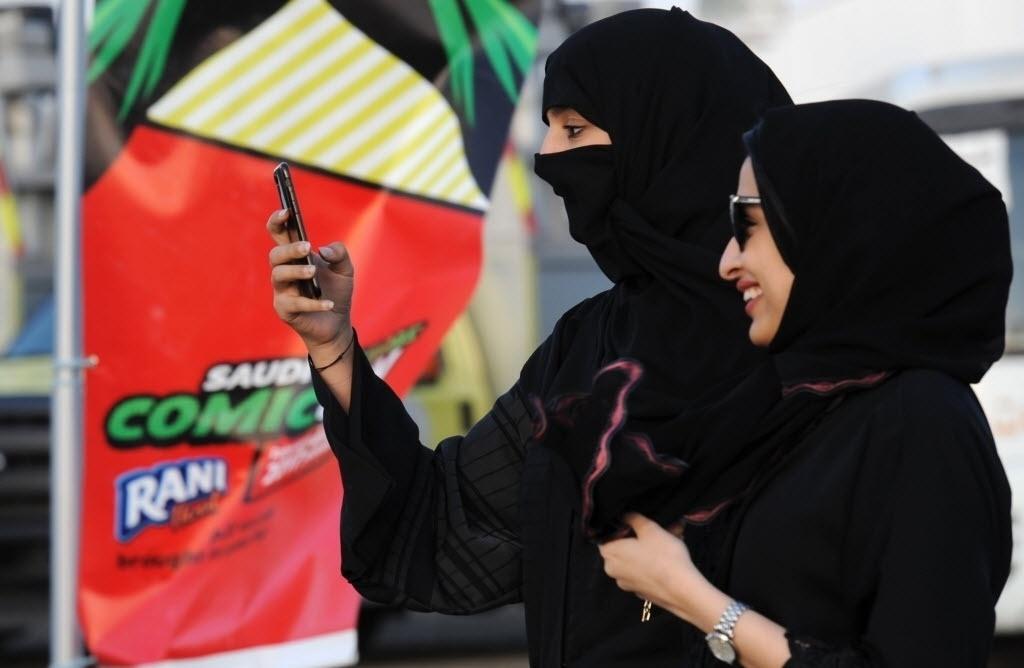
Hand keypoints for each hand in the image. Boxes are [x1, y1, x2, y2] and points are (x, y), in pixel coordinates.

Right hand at [267, 208, 353, 356]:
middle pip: (275, 254)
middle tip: (308, 247)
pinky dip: (313, 303)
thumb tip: (324, 250)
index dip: (277, 221)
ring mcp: (282, 291)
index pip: (278, 233)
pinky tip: (328, 303)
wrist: (337, 323)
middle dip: (290, 249)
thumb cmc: (335, 292)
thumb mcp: (345, 270)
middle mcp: (284, 271)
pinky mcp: (285, 310)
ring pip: (278, 276)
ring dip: (296, 272)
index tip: (287, 212)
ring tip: (314, 272)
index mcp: (295, 256)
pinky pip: (294, 304)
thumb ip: (340, 254)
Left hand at [598, 513, 711, 625]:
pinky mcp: (640, 591)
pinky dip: (652, 564)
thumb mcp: (650, 529)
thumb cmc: (663, 556)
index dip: (620, 527)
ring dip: (647, 549)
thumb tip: (624, 515)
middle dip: (637, 537)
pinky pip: (642, 572)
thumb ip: (633, 519)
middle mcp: (613, 570)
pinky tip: (668, 557)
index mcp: (610, 553)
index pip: (605, 536)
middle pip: (621, 547)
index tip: (634, 521)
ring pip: (634, 559)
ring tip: (669, 538)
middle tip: (656, 528)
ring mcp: (626, 583)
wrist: (682, 590)